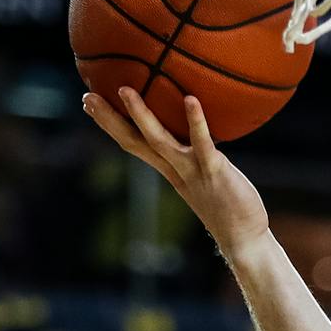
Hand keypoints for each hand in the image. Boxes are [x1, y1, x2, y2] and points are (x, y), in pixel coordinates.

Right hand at [83, 87, 271, 253]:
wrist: (244, 239)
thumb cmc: (229, 205)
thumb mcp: (205, 177)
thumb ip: (197, 156)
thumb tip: (196, 134)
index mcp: (169, 169)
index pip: (133, 143)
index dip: (110, 123)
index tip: (88, 101)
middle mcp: (174, 169)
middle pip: (135, 141)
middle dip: (109, 119)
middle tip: (86, 96)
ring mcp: (192, 170)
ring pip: (159, 142)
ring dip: (141, 117)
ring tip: (125, 90)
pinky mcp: (214, 171)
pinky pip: (202, 144)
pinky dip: (196, 122)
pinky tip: (191, 99)